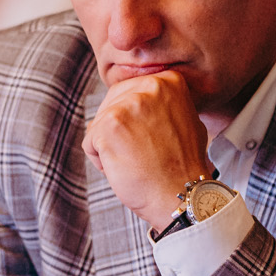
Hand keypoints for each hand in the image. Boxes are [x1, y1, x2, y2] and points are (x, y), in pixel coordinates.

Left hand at [83, 71, 212, 229]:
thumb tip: (140, 98)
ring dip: (110, 147)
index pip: (129, 91)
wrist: (182, 194)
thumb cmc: (182, 165)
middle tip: (141, 153)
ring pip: (99, 125)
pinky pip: (90, 142)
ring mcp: (126, 105)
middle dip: (118, 132)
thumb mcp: (185, 119)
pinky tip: (125, 169)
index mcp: (168, 81)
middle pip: (110, 105)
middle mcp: (148, 87)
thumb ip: (163, 103)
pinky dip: (101, 161)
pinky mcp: (108, 126)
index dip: (131, 119)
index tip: (147, 138)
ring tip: (136, 161)